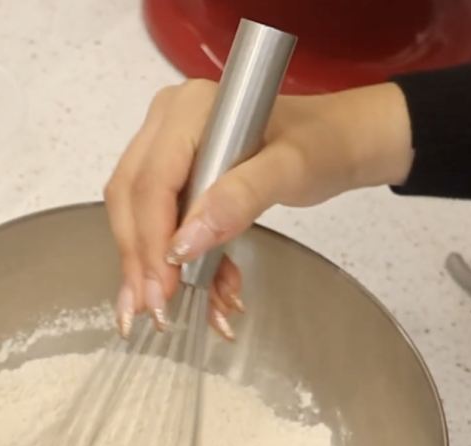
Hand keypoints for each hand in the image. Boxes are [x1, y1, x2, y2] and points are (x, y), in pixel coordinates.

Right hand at [103, 80, 413, 338]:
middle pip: (132, 200)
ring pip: (138, 216)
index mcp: (188, 109)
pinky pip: (159, 221)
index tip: (162, 291)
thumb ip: (239, 199)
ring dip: (156, 266)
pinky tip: (204, 286)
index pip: (151, 183)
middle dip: (142, 261)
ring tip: (180, 307)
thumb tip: (185, 243)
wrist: (337, 143)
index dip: (151, 241)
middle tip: (156, 311)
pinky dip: (177, 260)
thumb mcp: (290, 169)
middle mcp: (167, 124)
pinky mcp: (176, 174)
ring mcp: (167, 148)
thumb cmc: (321, 144)